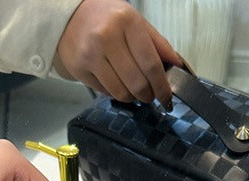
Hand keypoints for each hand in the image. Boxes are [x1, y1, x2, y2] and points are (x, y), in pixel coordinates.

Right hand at [54, 0, 182, 106]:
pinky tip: (116, 81)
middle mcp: (106, 37)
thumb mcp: (135, 21)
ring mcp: (91, 54)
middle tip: (150, 95)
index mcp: (126, 21)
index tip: (167, 97)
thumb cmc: (107, 18)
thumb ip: (157, 44)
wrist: (70, 16)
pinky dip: (116, 92)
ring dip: (132, 97)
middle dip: (148, 95)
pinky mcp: (79, 69)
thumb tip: (177, 65)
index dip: (162, 86)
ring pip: (121, 92)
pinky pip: (106, 92)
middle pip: (137, 83)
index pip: (151, 64)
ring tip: (133, 89)